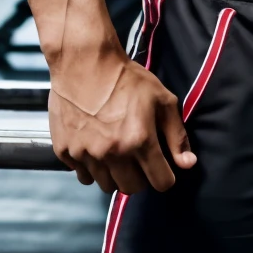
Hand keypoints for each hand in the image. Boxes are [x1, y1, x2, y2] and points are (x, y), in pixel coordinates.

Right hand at [49, 50, 195, 194]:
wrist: (84, 64)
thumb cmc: (127, 79)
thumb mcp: (163, 100)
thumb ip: (177, 136)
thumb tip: (188, 164)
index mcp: (139, 141)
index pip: (160, 182)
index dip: (166, 177)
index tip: (163, 167)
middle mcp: (112, 153)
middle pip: (132, 188)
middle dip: (141, 178)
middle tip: (140, 159)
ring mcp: (85, 154)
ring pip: (106, 185)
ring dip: (116, 175)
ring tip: (118, 153)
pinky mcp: (65, 152)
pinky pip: (83, 175)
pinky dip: (92, 168)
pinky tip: (97, 148)